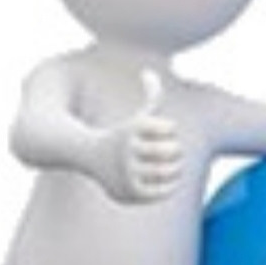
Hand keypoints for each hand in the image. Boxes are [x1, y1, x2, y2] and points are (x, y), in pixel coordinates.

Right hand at [92, 70, 183, 203]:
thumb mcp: (138, 117)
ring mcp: (127, 171)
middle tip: (175, 153)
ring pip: (168, 172)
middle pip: (171, 150)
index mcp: (131, 128)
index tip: (164, 133)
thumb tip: (150, 73)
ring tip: (175, 167)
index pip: (170, 127)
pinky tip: (169, 181)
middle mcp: (127, 150)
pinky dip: (170, 186)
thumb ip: (152, 97)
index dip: (171, 129)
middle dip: (177, 151)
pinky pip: (161, 191)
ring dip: (177, 169)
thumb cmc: (122, 135)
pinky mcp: (129, 192)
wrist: (88, 158)